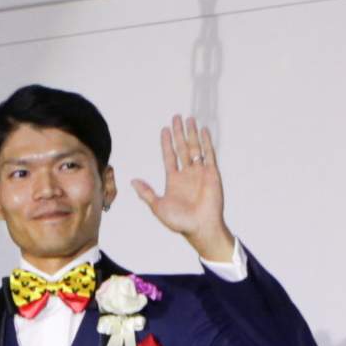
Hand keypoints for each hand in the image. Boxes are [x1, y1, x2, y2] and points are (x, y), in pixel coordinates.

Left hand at [130, 116, 234, 263]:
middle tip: (176, 117)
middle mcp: (187, 174)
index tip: (164, 130)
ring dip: (192, 133)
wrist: (200, 227)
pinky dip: (207, 142)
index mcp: (174, 180)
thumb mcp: (158, 206)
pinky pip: (209, 154)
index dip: (166, 143)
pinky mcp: (212, 173)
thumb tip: (133, 181)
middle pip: (182, 148)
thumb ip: (146, 193)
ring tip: (189, 119)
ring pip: (195, 148)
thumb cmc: (180, 221)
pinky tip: (204, 130)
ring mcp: (200, 172)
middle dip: (179, 133)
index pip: (169, 156)